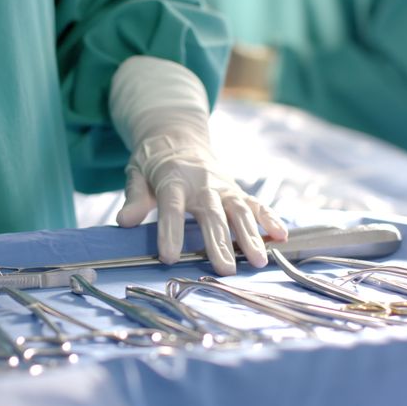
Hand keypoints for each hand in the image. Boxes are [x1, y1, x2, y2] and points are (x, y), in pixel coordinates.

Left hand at [116, 127, 286, 274]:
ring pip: (239, 211)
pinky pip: (256, 204)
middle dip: (220, 242)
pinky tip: (282, 237)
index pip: (171, 207)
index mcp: (173, 179)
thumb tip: (125, 221)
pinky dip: (270, 218)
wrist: (178, 136)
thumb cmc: (154, 162)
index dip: (171, 231)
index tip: (169, 257)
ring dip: (251, 236)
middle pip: (212, 214)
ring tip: (258, 261)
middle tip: (226, 270)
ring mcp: (223, 186)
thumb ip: (135, 198)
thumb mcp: (136, 174)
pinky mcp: (236, 190)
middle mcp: (203, 183)